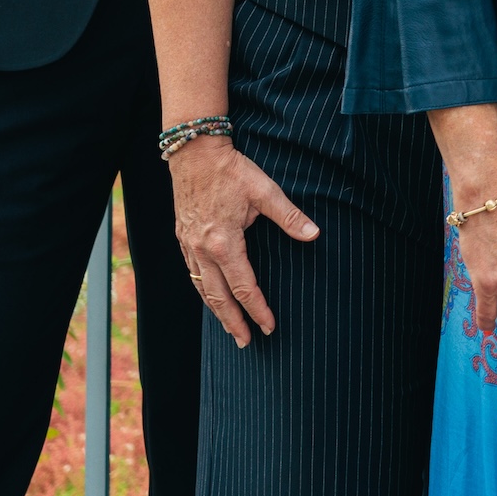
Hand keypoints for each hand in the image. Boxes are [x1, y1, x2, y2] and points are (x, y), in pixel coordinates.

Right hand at [169, 135, 318, 346]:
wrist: (193, 152)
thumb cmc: (231, 170)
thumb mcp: (265, 190)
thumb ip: (289, 216)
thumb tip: (314, 234)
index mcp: (223, 242)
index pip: (244, 286)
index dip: (257, 309)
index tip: (269, 326)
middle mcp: (202, 250)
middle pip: (218, 297)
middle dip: (233, 322)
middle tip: (245, 342)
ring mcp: (188, 246)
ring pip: (202, 288)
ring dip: (216, 310)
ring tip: (229, 327)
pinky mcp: (182, 239)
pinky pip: (192, 274)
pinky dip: (203, 291)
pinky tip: (211, 296)